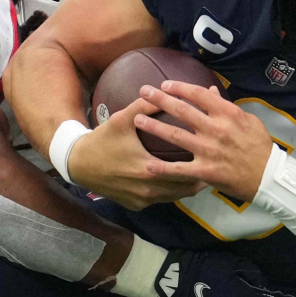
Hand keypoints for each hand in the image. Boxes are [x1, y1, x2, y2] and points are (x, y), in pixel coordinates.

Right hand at [67, 98, 204, 210]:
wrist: (78, 165)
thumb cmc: (102, 140)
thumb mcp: (122, 119)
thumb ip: (145, 105)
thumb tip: (168, 90)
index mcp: (148, 169)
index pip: (186, 171)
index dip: (204, 165)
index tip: (217, 155)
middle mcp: (148, 190)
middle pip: (186, 189)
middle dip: (202, 178)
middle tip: (216, 166)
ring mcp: (143, 200)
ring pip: (176, 197)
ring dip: (188, 186)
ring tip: (203, 175)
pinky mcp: (137, 206)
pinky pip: (162, 200)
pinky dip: (172, 191)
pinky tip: (177, 181)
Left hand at [135, 81, 273, 200]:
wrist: (268, 177)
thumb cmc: (260, 146)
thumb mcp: (248, 120)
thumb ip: (226, 107)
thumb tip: (210, 91)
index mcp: (228, 114)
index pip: (199, 95)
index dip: (179, 87)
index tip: (164, 84)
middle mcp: (216, 129)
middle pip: (182, 110)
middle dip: (160, 99)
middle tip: (143, 91)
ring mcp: (209, 151)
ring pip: (175, 136)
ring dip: (154, 127)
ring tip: (137, 119)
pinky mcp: (205, 171)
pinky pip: (179, 169)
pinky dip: (162, 168)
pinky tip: (147, 165)